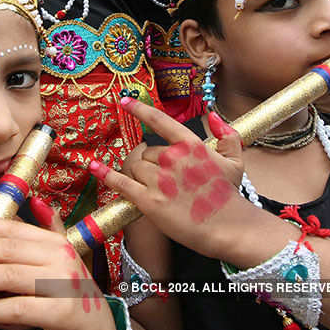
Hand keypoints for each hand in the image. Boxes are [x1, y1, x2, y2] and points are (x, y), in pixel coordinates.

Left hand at [0, 198, 118, 329]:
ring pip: (10, 276)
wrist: (96, 328)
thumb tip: (34, 199)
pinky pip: (20, 308)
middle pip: (8, 249)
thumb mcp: (60, 257)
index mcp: (55, 242)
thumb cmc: (68, 290)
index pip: (15, 227)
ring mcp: (63, 284)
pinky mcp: (62, 313)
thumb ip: (44, 228)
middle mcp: (61, 258)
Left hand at [88, 97, 254, 259]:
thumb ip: (226, 135)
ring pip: (135, 167)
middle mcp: (172, 159)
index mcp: (191, 146)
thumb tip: (213, 116)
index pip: (159, 121)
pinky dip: (106, 175)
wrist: (229, 228)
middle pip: (145, 152)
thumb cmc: (230, 196)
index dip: (139, 109)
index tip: (125, 101)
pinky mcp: (149, 201)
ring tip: (151, 185)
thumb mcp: (235, 160)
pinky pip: (121, 183)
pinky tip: (93, 167)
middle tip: (159, 177)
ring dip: (137, 173)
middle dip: (148, 162)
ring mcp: (159, 180)